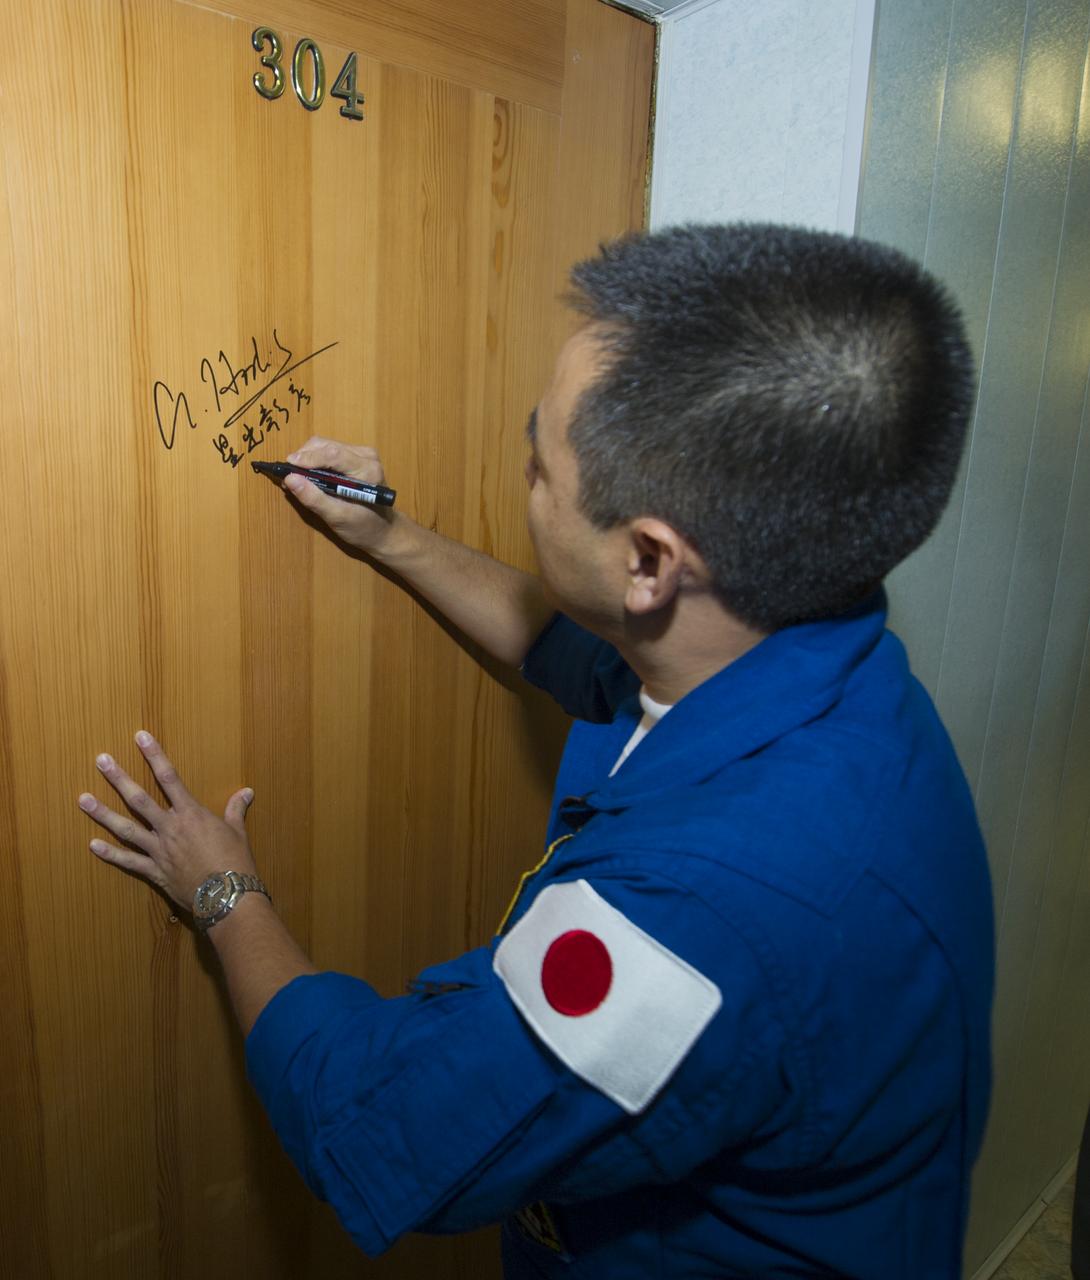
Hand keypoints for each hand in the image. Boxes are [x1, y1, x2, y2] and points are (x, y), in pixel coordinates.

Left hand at [78, 731, 256, 914]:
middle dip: (118, 778)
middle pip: (139, 799)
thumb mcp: (238, 832)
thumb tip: (247, 792)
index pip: (169, 777)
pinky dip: (110, 854)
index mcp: (191, 814)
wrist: (227, 896)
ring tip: (83, 799)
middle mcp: (170, 828)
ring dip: (103, 814)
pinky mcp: (155, 871)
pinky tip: (92, 844)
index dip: (155, 756)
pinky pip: (128, 861)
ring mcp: (159, 850)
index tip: (141, 737)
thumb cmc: (236, 862)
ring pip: (126, 828)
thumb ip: (236, 809)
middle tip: (101, 761)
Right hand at [282, 436, 395, 553]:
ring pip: (325, 445)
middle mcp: (366, 456)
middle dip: (303, 458)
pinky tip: (308, 476)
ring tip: (296, 478)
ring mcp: (362, 454)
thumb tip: (289, 479)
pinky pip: (329, 451)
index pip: (333, 454)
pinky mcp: (356, 456)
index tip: (287, 467)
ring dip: (307, 459)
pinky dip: (314, 460)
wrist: (384, 530)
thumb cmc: (364, 528)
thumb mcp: (338, 517)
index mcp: (367, 471)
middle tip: (288, 477)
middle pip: (326, 445)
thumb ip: (314, 498)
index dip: (307, 458)